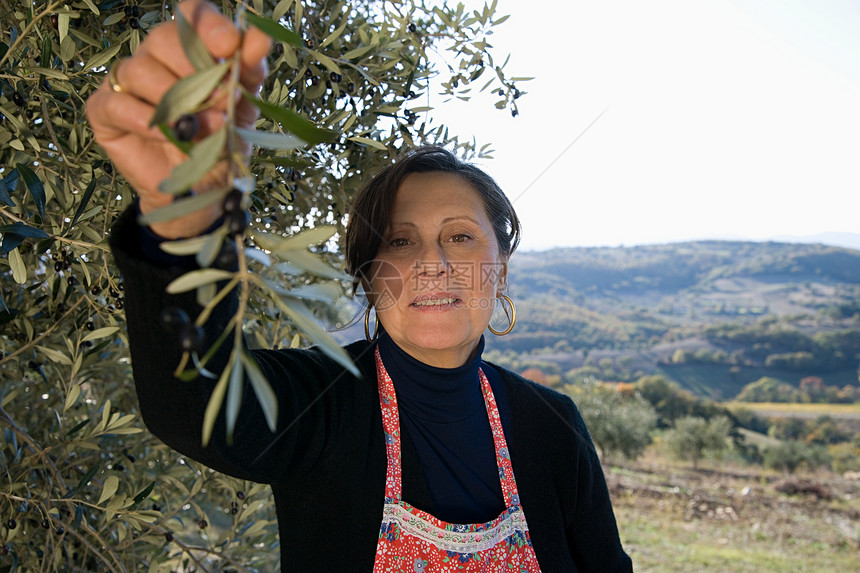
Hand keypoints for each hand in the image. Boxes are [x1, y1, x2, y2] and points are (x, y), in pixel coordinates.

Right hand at [86, 0, 270, 238]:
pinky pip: (119, 103)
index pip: (191, 15)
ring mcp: (126, 81)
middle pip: (164, 39)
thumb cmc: (220, 143)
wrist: (201, 188)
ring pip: (141, 71)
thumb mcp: (243, 108)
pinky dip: (147, 120)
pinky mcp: (104, 110)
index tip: (230, 44)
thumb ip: (250, 71)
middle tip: (221, 102)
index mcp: (189, 49)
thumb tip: (259, 37)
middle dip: (196, 72)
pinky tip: (168, 135)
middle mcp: (155, 57)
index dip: (208, 25)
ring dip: (176, 101)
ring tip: (201, 128)